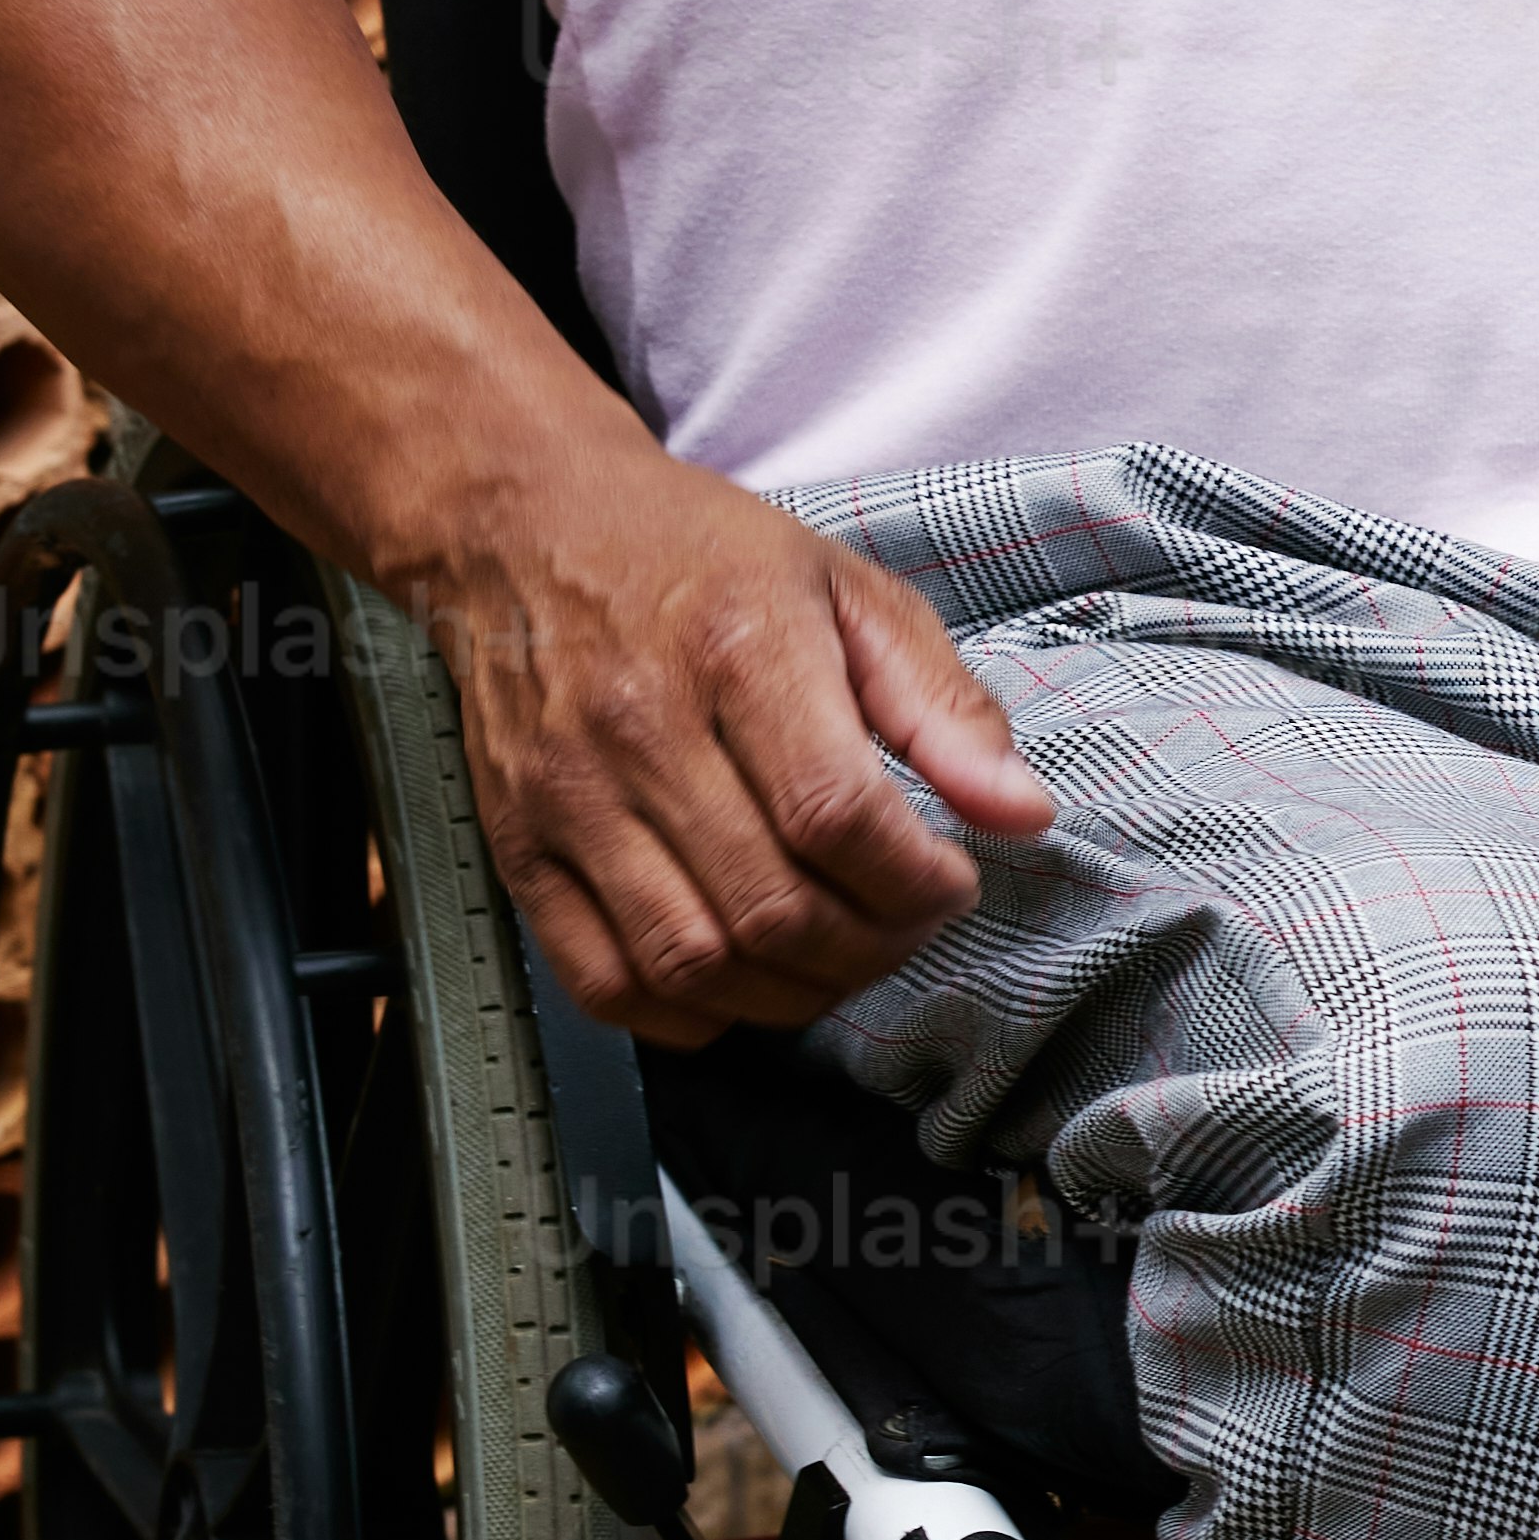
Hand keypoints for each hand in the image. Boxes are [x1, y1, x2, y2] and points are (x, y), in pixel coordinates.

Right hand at [406, 436, 1058, 1037]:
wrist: (525, 526)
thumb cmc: (699, 557)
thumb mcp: (849, 591)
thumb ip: (944, 706)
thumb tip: (1022, 814)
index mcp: (735, 643)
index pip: (838, 815)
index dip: (916, 881)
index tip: (950, 879)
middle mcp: (638, 726)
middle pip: (772, 907)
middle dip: (872, 947)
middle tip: (905, 923)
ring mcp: (565, 796)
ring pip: (692, 962)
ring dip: (792, 992)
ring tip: (838, 954)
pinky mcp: (517, 847)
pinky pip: (604, 984)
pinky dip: (689, 1013)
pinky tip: (744, 977)